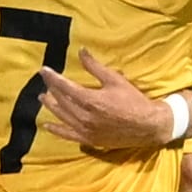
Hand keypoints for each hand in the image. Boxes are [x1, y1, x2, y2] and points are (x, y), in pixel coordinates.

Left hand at [38, 49, 175, 149]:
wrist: (148, 125)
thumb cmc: (133, 100)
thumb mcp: (115, 79)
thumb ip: (95, 66)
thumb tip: (81, 51)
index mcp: (91, 100)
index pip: (65, 87)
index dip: (53, 77)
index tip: (43, 70)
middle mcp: (85, 117)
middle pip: (62, 101)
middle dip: (52, 89)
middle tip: (46, 81)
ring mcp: (86, 130)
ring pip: (62, 116)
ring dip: (51, 106)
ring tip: (43, 97)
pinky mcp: (89, 140)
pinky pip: (68, 135)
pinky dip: (56, 130)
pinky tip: (47, 125)